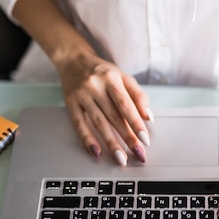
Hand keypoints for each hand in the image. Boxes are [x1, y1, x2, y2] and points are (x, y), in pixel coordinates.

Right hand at [55, 51, 152, 165]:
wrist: (73, 60)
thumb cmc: (103, 71)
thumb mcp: (123, 76)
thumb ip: (138, 95)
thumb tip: (148, 117)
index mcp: (112, 77)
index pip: (126, 104)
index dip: (136, 123)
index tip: (145, 139)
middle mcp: (96, 85)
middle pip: (114, 115)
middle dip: (127, 137)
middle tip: (137, 153)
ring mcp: (82, 95)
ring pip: (98, 122)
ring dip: (111, 142)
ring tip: (120, 158)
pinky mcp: (70, 103)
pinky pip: (79, 124)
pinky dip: (87, 139)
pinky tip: (96, 152)